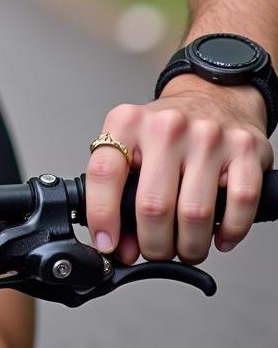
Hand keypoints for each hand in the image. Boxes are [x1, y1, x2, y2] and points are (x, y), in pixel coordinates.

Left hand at [85, 79, 273, 265]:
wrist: (213, 97)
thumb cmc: (167, 130)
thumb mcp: (132, 144)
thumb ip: (120, 191)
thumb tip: (119, 245)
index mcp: (128, 122)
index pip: (104, 173)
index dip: (102, 216)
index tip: (107, 243)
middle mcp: (167, 126)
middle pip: (153, 206)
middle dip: (153, 244)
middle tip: (154, 250)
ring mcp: (208, 137)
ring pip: (195, 215)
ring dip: (189, 246)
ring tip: (185, 247)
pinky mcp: (245, 151)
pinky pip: (238, 207)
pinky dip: (228, 232)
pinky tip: (218, 236)